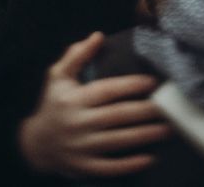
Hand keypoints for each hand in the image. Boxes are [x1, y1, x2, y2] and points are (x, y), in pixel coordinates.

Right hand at [18, 32, 170, 177]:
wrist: (34, 144)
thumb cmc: (53, 104)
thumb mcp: (57, 76)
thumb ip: (77, 55)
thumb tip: (98, 36)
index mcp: (74, 99)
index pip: (107, 90)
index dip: (131, 85)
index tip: (153, 82)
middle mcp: (78, 122)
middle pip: (117, 115)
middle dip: (146, 111)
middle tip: (169, 106)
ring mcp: (81, 147)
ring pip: (118, 141)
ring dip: (145, 136)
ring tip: (168, 129)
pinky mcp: (84, 167)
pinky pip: (110, 167)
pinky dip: (130, 164)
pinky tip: (150, 159)